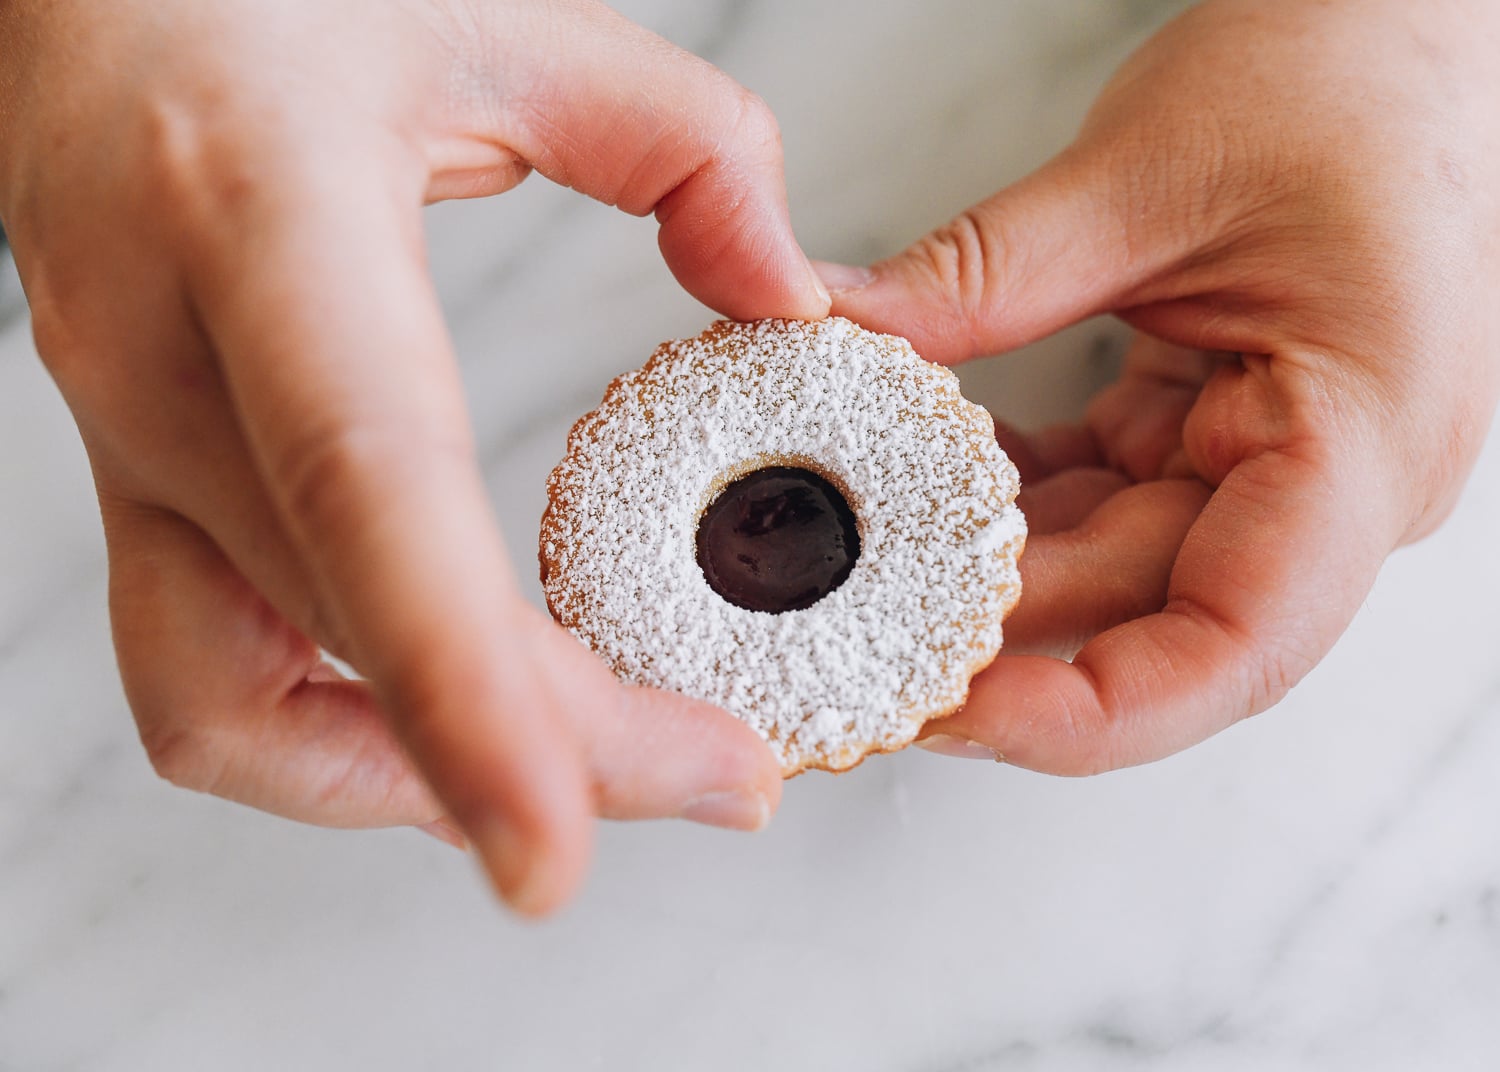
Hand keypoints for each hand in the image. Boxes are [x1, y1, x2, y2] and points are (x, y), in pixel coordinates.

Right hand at [0, 0, 829, 912]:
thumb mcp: (497, 16)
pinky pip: (216, 673)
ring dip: (422, 781)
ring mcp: (126, 441)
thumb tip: (785, 291)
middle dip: (543, 756)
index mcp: (262, 220)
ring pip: (242, 713)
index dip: (459, 688)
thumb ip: (681, 142)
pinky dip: (353, 733)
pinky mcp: (136, 485)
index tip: (551, 851)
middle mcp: (165, 361)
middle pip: (348, 644)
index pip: (364, 487)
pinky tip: (467, 714)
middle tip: (722, 778)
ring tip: (599, 778)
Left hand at [823, 0, 1499, 771]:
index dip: (1089, 713)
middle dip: (999, 634)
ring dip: (990, 569)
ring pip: (1109, 565)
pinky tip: (924, 485)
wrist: (1402, 21)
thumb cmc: (1346, 73)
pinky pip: (1101, 499)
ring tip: (865, 563)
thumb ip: (983, 277)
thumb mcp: (1146, 173)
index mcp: (1361, 441)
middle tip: (854, 637)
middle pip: (1145, 616)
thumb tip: (835, 337)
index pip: (1231, 648)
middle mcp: (1328, 483)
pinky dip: (1011, 502)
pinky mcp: (1214, 429)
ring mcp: (1270, 462)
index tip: (957, 713)